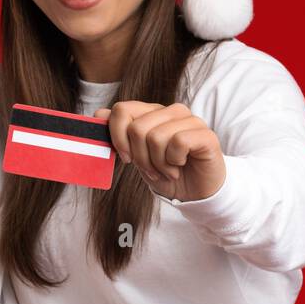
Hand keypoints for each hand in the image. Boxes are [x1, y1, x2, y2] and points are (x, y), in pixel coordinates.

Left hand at [96, 101, 225, 202]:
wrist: (195, 193)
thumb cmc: (166, 173)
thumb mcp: (137, 157)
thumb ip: (119, 135)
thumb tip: (98, 114)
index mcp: (152, 113)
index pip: (122, 110)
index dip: (117, 138)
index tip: (126, 159)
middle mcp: (171, 111)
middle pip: (137, 128)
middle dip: (140, 158)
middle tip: (152, 170)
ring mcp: (190, 120)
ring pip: (156, 137)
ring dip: (158, 164)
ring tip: (167, 170)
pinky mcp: (205, 134)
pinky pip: (178, 143)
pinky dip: (174, 162)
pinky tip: (180, 166)